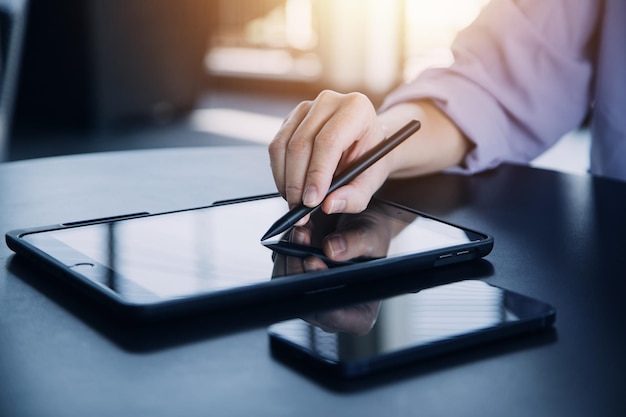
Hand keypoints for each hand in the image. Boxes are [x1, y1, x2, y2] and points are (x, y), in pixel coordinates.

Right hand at [268, 90, 389, 218]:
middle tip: (300, 208)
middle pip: (301, 144)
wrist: (366, 142)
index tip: (312, 201)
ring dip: (285, 180)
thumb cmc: (370, 158)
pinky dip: (279, 172)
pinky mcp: (291, 119)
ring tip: (295, 201)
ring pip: (283, 146)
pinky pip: (276, 147)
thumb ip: (355, 196)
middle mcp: (329, 102)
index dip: (317, 173)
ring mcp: (306, 108)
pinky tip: (290, 186)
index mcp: (356, 108)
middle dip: (297, 182)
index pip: (328, 141)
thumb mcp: (372, 180)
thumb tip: (329, 204)